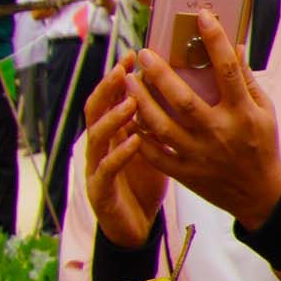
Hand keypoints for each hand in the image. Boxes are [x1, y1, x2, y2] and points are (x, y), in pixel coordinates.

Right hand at [79, 66, 168, 250]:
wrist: (132, 225)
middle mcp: (101, 144)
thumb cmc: (144, 182)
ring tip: (130, 100)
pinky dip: (119, 154)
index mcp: (114, 132)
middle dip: (109, 87)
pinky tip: (134, 142)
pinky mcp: (100, 191)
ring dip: (113, 117)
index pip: (112, 98)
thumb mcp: (152, 147)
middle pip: (96, 109)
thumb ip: (158, 119)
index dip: (119, 76)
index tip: (133, 55)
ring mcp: (97, 166)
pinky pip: (107, 170)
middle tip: (125, 67)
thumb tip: (183, 89)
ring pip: (97, 136)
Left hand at [122, 8, 280, 228]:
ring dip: (141, 101)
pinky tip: (128, 115)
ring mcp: (199, 154)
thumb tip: (234, 46)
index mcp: (243, 114)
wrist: (259, 194)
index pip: (228, 71)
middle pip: (183, 100)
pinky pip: (153, 152)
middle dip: (160, 74)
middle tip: (144, 53)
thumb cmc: (262, 147)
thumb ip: (248, 80)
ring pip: (161, 125)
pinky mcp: (184, 171)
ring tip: (128, 80)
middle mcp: (219, 132)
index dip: (215, 40)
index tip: (202, 16)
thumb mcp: (265, 112)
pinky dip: (138, 134)